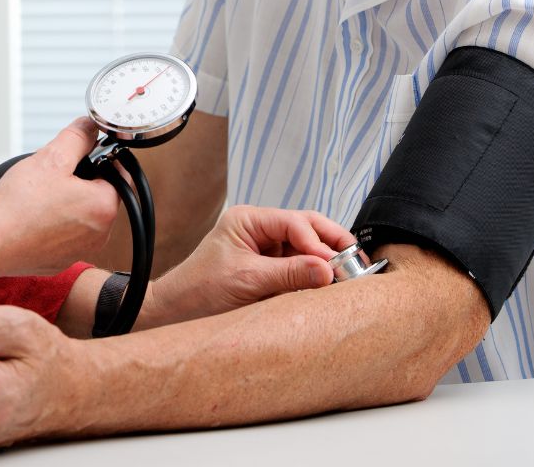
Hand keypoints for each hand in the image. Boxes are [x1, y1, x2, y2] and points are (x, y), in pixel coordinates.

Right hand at [0, 117, 118, 277]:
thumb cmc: (19, 204)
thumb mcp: (51, 158)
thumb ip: (77, 137)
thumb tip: (90, 127)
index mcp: (104, 208)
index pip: (119, 174)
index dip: (101, 159)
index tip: (83, 155)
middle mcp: (99, 234)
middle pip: (99, 195)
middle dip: (81, 180)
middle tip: (55, 173)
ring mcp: (79, 250)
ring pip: (81, 215)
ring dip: (67, 201)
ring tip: (41, 194)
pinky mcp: (60, 260)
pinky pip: (64, 234)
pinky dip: (54, 223)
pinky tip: (33, 214)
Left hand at [143, 205, 355, 326]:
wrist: (176, 313)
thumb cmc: (201, 291)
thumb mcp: (247, 281)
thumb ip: (289, 274)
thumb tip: (328, 270)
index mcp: (248, 220)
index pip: (293, 222)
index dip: (316, 242)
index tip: (332, 265)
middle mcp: (259, 229)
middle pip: (306, 228)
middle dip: (330, 243)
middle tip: (356, 262)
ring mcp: (265, 249)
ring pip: (306, 247)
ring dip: (326, 260)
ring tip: (347, 276)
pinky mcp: (269, 269)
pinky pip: (299, 266)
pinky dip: (314, 274)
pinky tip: (328, 285)